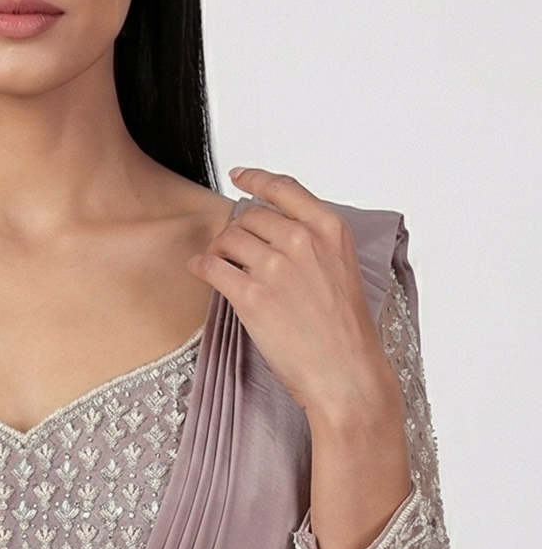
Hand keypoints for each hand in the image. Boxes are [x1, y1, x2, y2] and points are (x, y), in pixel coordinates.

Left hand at [188, 167, 411, 548]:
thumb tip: (271, 230)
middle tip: (234, 252)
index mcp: (330, 230)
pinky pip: (211, 266)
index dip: (256, 179)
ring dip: (218, 250)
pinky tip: (202, 270)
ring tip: (221, 266)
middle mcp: (301, 241)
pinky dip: (201, 266)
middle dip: (236, 233)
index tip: (240, 176)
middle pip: (248, 217)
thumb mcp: (342, 270)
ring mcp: (275, 268)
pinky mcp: (250, 296)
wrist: (345, 372)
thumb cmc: (345, 331)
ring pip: (227, 239)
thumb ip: (312, 244)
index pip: (284, 188)